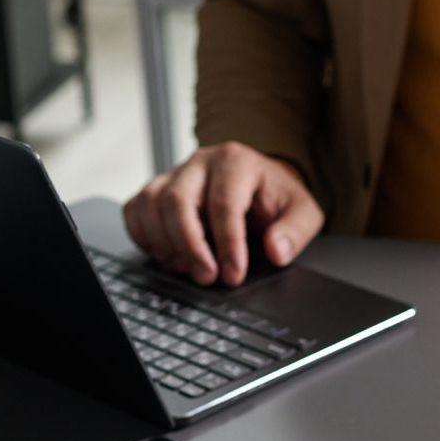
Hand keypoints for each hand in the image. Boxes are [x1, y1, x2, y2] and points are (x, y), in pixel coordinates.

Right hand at [123, 142, 323, 286]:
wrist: (261, 184)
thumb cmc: (278, 198)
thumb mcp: (303, 212)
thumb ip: (295, 231)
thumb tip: (277, 250)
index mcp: (237, 163)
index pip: (224, 204)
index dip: (227, 244)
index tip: (233, 274)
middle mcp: (201, 162)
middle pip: (177, 201)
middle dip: (190, 246)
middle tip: (206, 277)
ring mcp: (176, 173)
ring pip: (151, 203)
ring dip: (164, 243)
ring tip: (186, 269)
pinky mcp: (159, 188)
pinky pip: (136, 208)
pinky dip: (143, 235)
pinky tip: (165, 256)